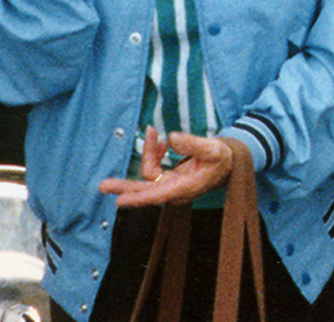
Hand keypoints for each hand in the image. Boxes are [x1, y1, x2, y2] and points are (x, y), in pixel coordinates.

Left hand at [99, 127, 234, 206]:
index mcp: (187, 187)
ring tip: (152, 132)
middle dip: (124, 187)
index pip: (158, 195)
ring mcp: (171, 185)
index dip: (139, 198)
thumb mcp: (214, 148)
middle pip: (145, 192)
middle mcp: (176, 190)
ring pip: (149, 175)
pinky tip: (159, 142)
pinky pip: (154, 168)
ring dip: (147, 152)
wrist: (229, 162)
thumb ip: (193, 143)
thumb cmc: (222, 157)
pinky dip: (153, 153)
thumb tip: (171, 138)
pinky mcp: (169, 179)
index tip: (120, 200)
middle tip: (104, 185)